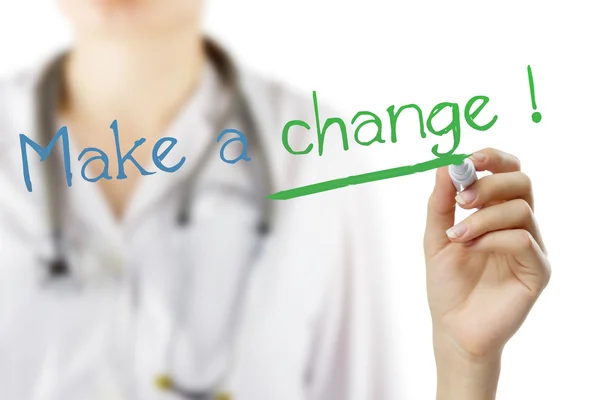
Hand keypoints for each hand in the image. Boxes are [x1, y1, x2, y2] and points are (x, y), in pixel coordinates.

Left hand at [424, 148, 550, 398]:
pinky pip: (523, 239)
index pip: (509, 172)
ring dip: (483, 217)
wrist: (452, 328)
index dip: (495, 158)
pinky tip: (471, 250)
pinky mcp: (538, 270)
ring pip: (521, 209)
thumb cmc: (447, 284)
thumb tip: (446, 165)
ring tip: (457, 237)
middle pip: (521, 182)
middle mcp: (519, 225)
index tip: (470, 159)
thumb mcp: (435, 238)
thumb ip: (439, 203)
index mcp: (497, 212)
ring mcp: (532, 247)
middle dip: (488, 184)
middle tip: (461, 201)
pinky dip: (493, 238)